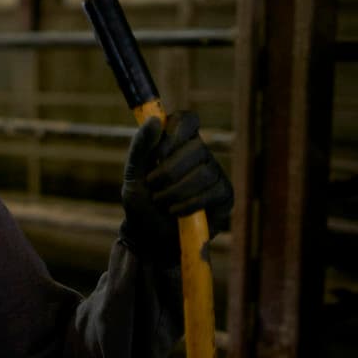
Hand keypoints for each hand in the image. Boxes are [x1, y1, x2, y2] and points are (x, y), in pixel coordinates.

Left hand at [120, 111, 233, 261]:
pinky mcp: (224, 195)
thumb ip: (140, 146)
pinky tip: (176, 212)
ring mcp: (214, 173)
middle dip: (168, 171)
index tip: (157, 154)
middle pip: (196, 147)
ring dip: (176, 191)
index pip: (187, 120)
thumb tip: (155, 120)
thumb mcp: (132, 175)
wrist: (149, 237)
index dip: (175, 132)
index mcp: (177, 143)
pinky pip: (212, 192)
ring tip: (162, 202)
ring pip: (204, 172)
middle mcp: (199, 154)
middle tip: (153, 187)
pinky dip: (189, 204)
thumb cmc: (141, 203)